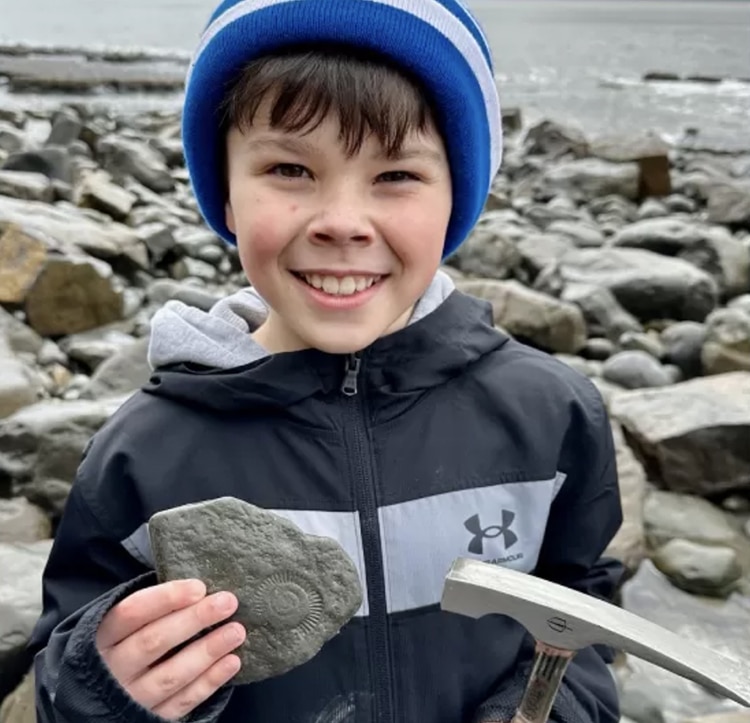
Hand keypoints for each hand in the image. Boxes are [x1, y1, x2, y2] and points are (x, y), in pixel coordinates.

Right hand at [96, 579, 245, 719]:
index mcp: (102, 636)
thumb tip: (198, 589)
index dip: (166, 598)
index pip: (132, 612)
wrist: (105, 693)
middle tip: (227, 602)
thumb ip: (153, 608)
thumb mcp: (126, 623)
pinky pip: (181, 702)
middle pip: (153, 641)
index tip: (199, 587)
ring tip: (236, 632)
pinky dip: (208, 682)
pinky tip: (232, 662)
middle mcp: (111, 669)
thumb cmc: (126, 642)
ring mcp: (129, 697)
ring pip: (170, 675)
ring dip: (207, 652)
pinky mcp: (149, 718)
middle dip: (194, 620)